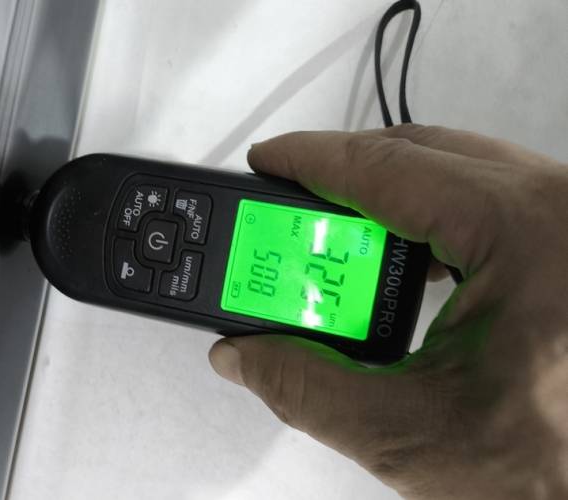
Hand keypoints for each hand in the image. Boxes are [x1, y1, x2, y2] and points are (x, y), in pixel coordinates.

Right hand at [209, 125, 567, 498]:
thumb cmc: (557, 467)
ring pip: (456, 170)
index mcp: (529, 230)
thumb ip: (305, 388)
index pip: (390, 166)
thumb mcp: (408, 433)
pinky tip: (401, 255)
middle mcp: (561, 207)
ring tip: (336, 237)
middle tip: (288, 207)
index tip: (265, 162)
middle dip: (344, 175)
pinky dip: (428, 215)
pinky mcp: (567, 238)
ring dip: (387, 195)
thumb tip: (243, 354)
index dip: (312, 159)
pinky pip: (484, 197)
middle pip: (422, 153)